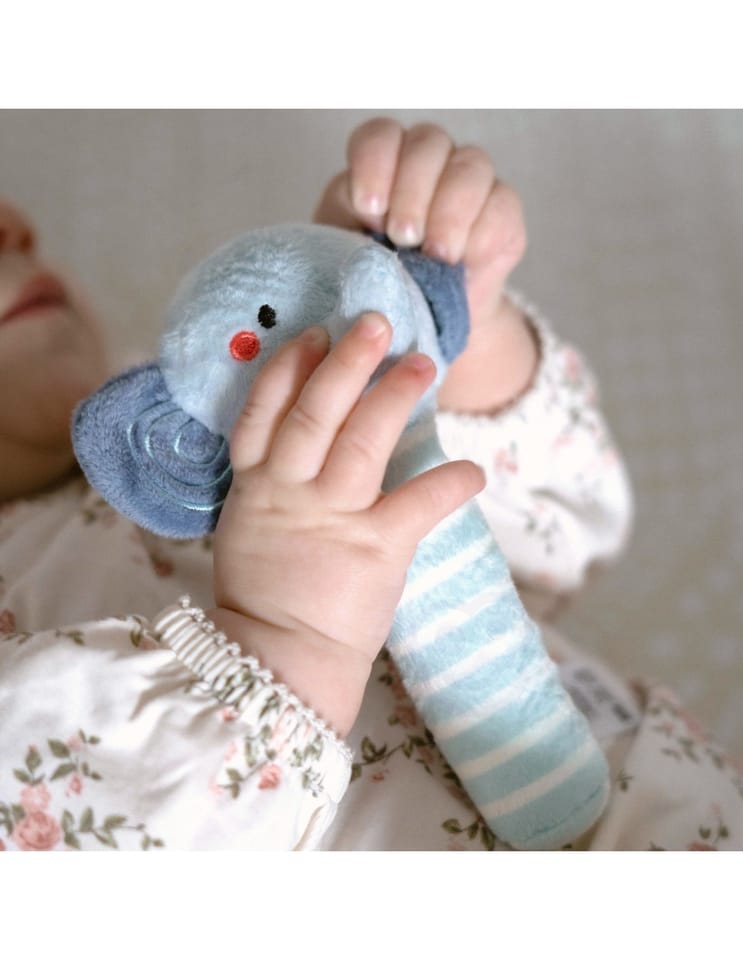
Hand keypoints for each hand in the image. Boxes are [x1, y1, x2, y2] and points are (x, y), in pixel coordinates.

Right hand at [208, 313, 484, 735]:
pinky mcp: (377, 548)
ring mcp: (334, 517)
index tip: (313, 333)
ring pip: (362, 441)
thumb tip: (294, 450)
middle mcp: (291, 491)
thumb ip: (269, 485)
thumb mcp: (249, 529)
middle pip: (316, 412)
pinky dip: (449, 484)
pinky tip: (473, 470)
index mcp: (256, 486)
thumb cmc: (266, 595)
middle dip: (347, 362)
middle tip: (375, 322)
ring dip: (394, 396)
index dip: (288, 368)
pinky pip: (418, 504)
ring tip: (422, 363)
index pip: (264, 412)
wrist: (279, 661)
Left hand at [313, 118, 537, 413]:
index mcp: (381, 164)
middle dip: (412, 189)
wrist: (419, 323)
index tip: (367, 208)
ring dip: (449, 209)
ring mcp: (469, 184)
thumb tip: (341, 246)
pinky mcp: (502, 214)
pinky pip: (501, 204)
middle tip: (401, 237)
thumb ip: (343, 239)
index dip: (375, 162)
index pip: (380, 135)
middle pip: (427, 142)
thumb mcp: (345, 260)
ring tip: (434, 253)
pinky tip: (460, 260)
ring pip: (471, 165)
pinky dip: (480, 232)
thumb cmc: (374, 286)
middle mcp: (427, 162)